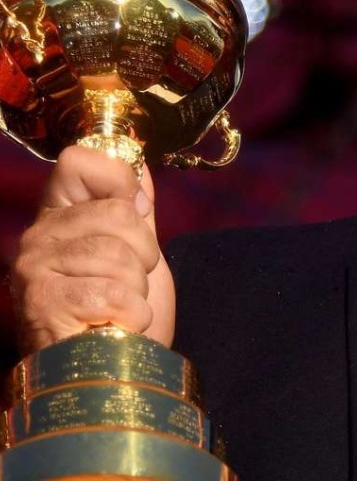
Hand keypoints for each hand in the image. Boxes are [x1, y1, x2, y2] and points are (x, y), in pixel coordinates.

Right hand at [9, 146, 174, 354]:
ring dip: (137, 289)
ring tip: (119, 307)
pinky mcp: (42, 304)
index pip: (80, 161)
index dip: (120, 183)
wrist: (108, 374)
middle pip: (119, 213)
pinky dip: (132, 315)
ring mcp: (34, 269)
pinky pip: (115, 294)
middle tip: (130, 282)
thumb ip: (134, 212)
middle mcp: (37, 237)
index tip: (135, 216)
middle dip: (144, 253)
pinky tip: (116, 326)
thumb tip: (140, 169)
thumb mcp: (135, 253)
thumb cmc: (119, 313)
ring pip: (120, 255)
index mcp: (58, 216)